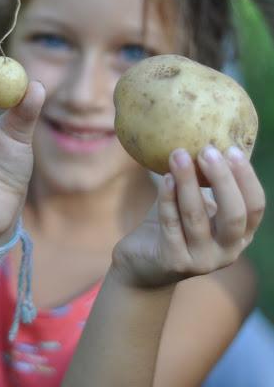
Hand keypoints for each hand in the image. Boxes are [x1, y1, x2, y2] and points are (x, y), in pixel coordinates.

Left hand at [112, 146, 264, 287]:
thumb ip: (205, 183)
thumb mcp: (196, 204)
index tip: (232, 149)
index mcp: (240, 235)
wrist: (143, 263)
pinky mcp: (174, 261)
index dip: (247, 178)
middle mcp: (227, 251)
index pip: (255, 207)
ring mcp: (201, 260)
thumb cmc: (174, 225)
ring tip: (178, 154)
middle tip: (207, 150)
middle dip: (222, 179)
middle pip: (234, 215)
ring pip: (196, 217)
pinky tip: (165, 177)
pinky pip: (170, 224)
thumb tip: (206, 135)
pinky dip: (167, 197)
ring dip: (187, 182)